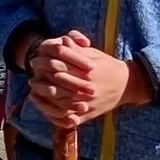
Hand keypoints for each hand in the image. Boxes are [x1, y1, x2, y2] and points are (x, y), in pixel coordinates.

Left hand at [27, 30, 147, 122]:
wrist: (127, 85)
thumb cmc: (107, 66)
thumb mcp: (93, 54)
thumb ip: (76, 49)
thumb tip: (62, 40)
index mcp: (87, 72)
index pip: (59, 67)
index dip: (44, 63)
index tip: (35, 61)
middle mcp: (87, 89)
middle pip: (57, 86)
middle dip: (41, 81)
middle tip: (32, 78)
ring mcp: (88, 104)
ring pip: (60, 104)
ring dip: (44, 98)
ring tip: (34, 92)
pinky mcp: (88, 116)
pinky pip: (67, 118)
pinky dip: (54, 114)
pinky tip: (45, 108)